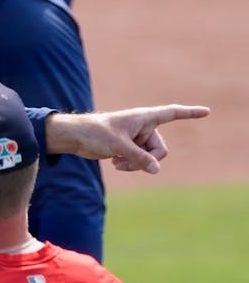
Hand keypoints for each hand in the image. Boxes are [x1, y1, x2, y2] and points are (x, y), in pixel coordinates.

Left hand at [46, 105, 208, 173]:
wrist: (75, 137)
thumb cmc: (95, 133)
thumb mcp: (119, 146)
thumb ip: (139, 158)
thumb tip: (156, 170)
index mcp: (144, 118)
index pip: (172, 114)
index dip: (189, 113)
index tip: (206, 111)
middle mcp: (143, 127)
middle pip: (160, 150)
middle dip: (148, 159)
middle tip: (127, 160)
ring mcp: (137, 138)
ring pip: (150, 158)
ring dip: (136, 164)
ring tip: (118, 163)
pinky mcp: (129, 148)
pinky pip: (140, 161)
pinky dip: (130, 165)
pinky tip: (115, 163)